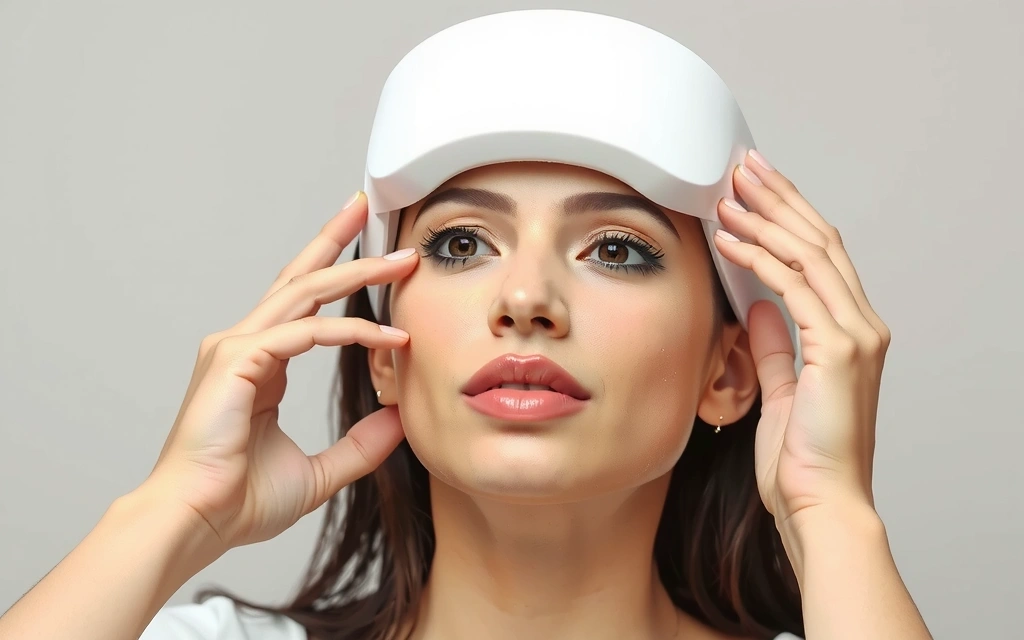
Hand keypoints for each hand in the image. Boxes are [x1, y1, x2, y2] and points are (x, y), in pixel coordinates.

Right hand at [145, 192, 418, 551]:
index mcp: (260, 365)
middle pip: (300, 279)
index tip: (376, 258)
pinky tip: (387, 337)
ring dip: (354, 271)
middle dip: (339, 241)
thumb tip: (398, 421)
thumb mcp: (319, 472)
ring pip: (304, 294)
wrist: (197, 524)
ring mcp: (236, 349)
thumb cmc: (240, 501)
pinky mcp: (236, 361)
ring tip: (399, 260)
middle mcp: (245, 346)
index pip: (303, 305)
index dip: (336, 273)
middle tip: (371, 209)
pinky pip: (303, 333)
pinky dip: (348, 331)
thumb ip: (359, 446)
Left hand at [712, 150, 891, 529]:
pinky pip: (795, 288)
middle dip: (780, 198)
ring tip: (730, 192)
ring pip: (810, 254)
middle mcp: (860, 325)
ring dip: (767, 218)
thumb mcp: (782, 389)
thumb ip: (776, 346)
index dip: (789, 216)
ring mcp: (855, 335)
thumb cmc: (802, 460)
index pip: (820, 256)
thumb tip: (759, 306)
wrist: (819, 504)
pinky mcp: (839, 351)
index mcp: (849, 332)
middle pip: (819, 240)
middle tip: (744, 166)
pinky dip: (760, 258)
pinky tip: (730, 239)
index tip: (755, 188)